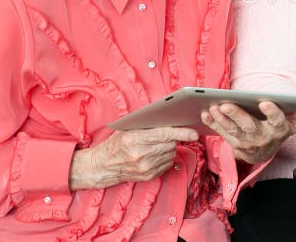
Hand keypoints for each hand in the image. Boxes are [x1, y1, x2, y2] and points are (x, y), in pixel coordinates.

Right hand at [69, 127, 198, 189]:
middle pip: (170, 144)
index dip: (182, 133)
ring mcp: (145, 167)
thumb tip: (170, 119)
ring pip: (171, 154)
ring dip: (169, 148)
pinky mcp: (148, 176)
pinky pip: (167, 164)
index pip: (165, 134)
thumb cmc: (115, 144)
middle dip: (173, 138)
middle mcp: (141, 154)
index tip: (194, 133)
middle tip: (168, 135)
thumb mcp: (127, 129)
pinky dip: (165, 158)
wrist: (101, 166)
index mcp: (135, 139)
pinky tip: (155, 155)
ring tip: (157, 145)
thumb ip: (147, 125)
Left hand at [201, 100, 295, 163]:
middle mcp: (262, 138)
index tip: (265, 102)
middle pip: (249, 126)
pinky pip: (222, 134)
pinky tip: (205, 113)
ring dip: (221, 119)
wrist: (265, 153)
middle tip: (225, 104)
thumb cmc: (278, 131)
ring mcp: (247, 144)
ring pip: (232, 131)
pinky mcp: (234, 145)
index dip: (271, 112)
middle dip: (236, 115)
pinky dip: (213, 124)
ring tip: (212, 107)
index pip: (276, 120)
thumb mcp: (293, 124)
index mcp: (278, 130)